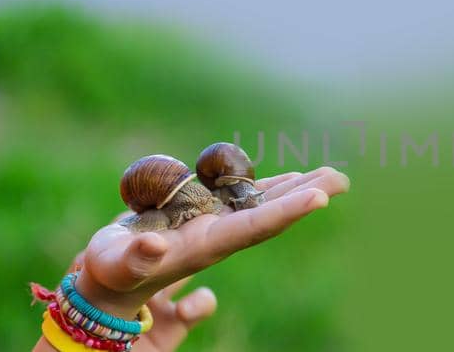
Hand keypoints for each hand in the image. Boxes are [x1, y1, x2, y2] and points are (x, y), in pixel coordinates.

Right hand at [71, 167, 348, 333]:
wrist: (111, 281)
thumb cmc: (110, 273)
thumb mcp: (117, 265)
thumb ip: (136, 257)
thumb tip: (153, 244)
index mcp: (205, 247)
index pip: (254, 228)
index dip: (288, 212)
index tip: (322, 197)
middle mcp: (219, 237)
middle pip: (272, 214)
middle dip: (306, 194)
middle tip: (343, 177)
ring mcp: (215, 227)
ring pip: (264, 205)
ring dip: (297, 188)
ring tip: (330, 173)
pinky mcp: (205, 218)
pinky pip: (244, 200)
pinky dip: (268, 187)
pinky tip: (287, 178)